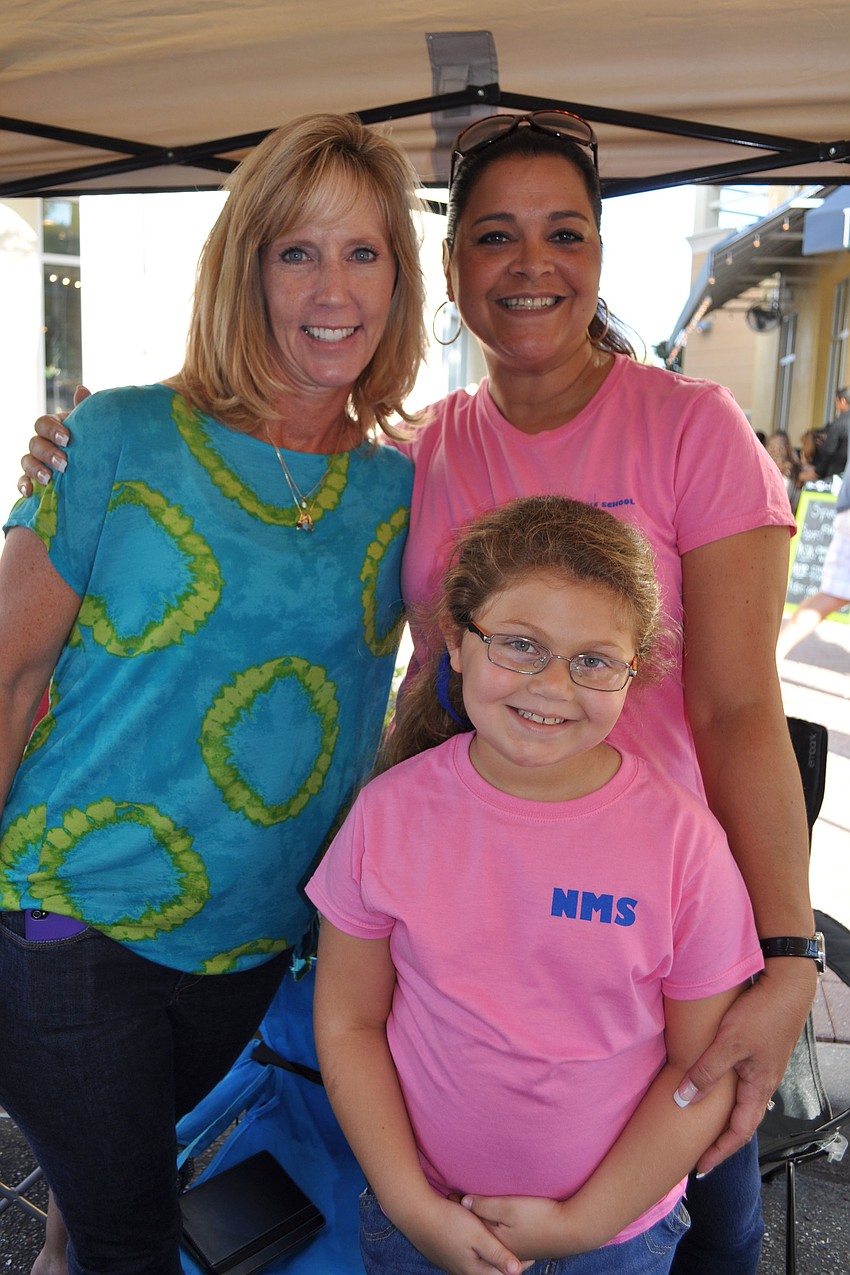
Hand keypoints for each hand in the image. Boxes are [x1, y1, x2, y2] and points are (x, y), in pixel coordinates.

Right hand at [17, 385, 88, 497]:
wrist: (95, 468)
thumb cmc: (91, 442)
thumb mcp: (91, 427)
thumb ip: (85, 410)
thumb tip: (82, 390)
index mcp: (53, 427)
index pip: (43, 423)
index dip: (52, 430)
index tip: (67, 439)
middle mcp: (41, 442)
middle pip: (35, 443)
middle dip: (48, 453)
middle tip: (64, 464)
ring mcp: (36, 461)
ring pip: (27, 461)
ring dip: (36, 470)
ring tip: (49, 479)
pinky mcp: (34, 480)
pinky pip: (22, 481)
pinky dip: (23, 485)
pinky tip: (29, 492)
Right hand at [403, 1195, 533, 1274]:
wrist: (416, 1215)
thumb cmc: (449, 1222)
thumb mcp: (477, 1235)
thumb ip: (497, 1254)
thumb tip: (517, 1271)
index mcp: (475, 1270)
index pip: (504, 1274)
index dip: (520, 1264)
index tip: (534, 1253)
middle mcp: (465, 1272)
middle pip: (492, 1271)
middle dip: (506, 1259)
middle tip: (522, 1247)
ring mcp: (454, 1265)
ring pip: (480, 1264)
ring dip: (491, 1254)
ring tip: (503, 1242)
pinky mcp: (447, 1256)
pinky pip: (469, 1257)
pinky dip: (478, 1250)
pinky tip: (479, 1238)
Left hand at [459, 1194, 570, 1260]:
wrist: (572, 1231)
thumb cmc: (540, 1217)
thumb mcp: (509, 1207)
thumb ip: (484, 1205)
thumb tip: (462, 1202)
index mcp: (495, 1241)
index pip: (471, 1222)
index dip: (459, 1206)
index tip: (449, 1193)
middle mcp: (503, 1249)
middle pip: (479, 1231)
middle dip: (467, 1218)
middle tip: (454, 1200)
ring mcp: (515, 1250)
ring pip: (490, 1236)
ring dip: (480, 1225)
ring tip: (470, 1212)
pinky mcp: (526, 1247)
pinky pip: (502, 1240)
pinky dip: (493, 1231)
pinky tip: (493, 1226)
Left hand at [673, 959, 816, 1173]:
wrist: (787, 987)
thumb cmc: (762, 1014)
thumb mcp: (728, 1044)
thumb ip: (707, 1072)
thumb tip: (684, 1100)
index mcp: (759, 1088)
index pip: (738, 1133)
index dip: (719, 1152)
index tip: (701, 1167)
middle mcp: (763, 1083)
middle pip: (741, 1122)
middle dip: (721, 1140)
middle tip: (700, 1151)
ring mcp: (762, 1067)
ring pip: (742, 1101)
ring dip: (723, 1115)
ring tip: (703, 1123)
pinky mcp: (759, 1052)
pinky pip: (741, 1082)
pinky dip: (726, 1092)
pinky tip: (714, 1083)